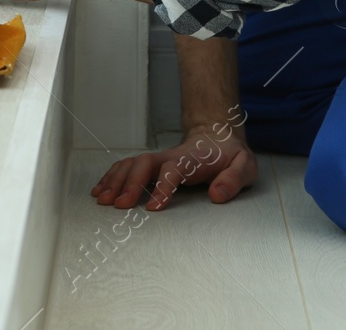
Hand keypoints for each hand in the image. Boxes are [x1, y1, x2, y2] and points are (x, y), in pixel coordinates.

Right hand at [91, 125, 257, 210]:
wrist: (218, 137)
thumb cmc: (230, 156)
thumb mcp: (245, 166)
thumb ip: (234, 179)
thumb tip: (216, 194)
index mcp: (194, 159)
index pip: (174, 169)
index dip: (163, 187)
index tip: (153, 207)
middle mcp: (172, 156)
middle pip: (145, 163)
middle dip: (130, 183)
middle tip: (119, 206)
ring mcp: (160, 158)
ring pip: (132, 163)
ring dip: (116, 180)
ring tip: (102, 200)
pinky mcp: (152, 163)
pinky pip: (128, 166)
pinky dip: (112, 176)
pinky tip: (100, 190)